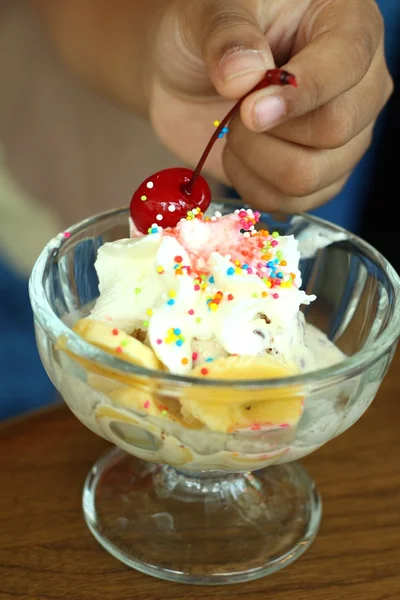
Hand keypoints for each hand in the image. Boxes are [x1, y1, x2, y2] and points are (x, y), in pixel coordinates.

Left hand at [150, 0, 392, 211]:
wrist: (187, 74)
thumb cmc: (206, 32)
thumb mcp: (208, 11)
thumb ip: (226, 35)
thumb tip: (245, 76)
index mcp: (347, 25)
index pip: (346, 66)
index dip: (299, 94)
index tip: (251, 109)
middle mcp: (358, 85)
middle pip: (335, 129)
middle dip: (267, 130)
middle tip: (237, 109)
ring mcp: (344, 138)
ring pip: (310, 176)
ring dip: (256, 160)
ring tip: (236, 129)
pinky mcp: (319, 177)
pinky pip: (291, 202)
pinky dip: (252, 186)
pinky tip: (239, 155)